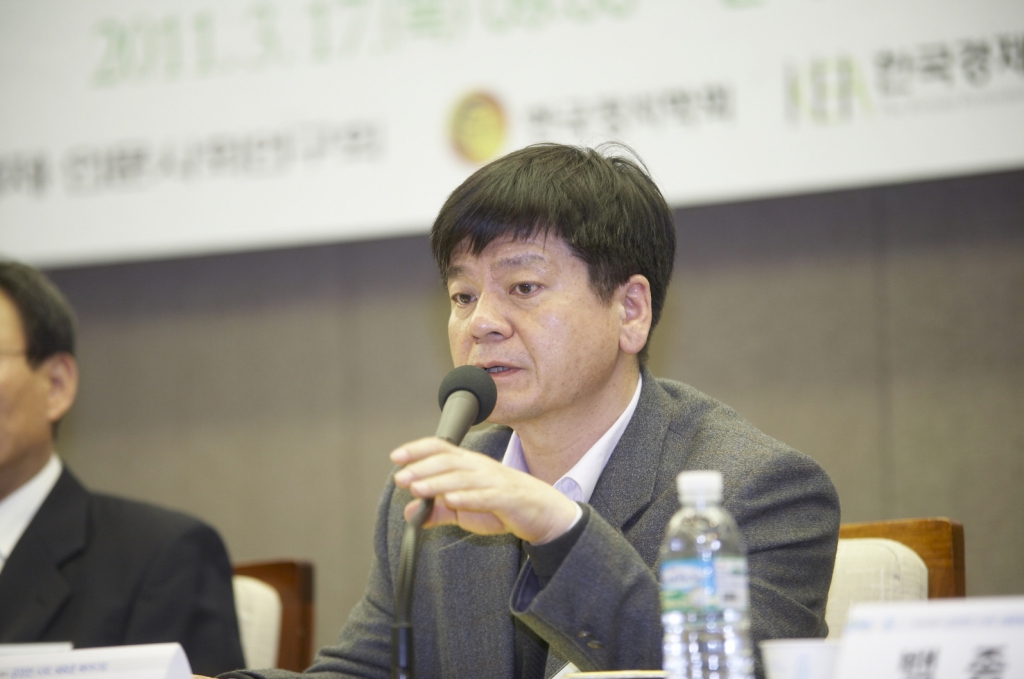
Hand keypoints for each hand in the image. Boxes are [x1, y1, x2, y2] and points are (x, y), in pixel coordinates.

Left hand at [390, 437, 579, 543]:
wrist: (542, 512)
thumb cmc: (503, 505)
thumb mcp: (464, 510)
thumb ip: (437, 511)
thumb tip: (409, 514)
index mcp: (468, 465)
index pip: (440, 448)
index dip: (418, 450)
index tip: (396, 457)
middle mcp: (479, 468)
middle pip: (448, 461)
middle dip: (422, 468)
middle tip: (401, 478)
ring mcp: (494, 481)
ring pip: (462, 478)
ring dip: (438, 483)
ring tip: (417, 489)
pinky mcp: (506, 498)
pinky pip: (485, 496)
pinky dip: (467, 498)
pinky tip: (451, 501)